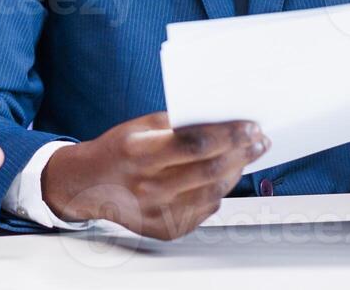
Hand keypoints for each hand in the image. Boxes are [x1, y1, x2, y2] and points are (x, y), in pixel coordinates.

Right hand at [41, 112, 266, 239]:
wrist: (90, 186)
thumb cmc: (118, 151)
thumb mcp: (139, 127)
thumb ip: (177, 124)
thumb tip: (220, 120)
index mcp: (140, 153)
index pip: (195, 144)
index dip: (228, 134)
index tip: (250, 126)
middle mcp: (149, 186)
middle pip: (210, 169)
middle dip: (242, 152)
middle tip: (259, 140)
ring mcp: (158, 212)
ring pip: (214, 192)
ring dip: (237, 171)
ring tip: (247, 155)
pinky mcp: (167, 229)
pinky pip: (205, 209)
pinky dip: (220, 191)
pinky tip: (225, 175)